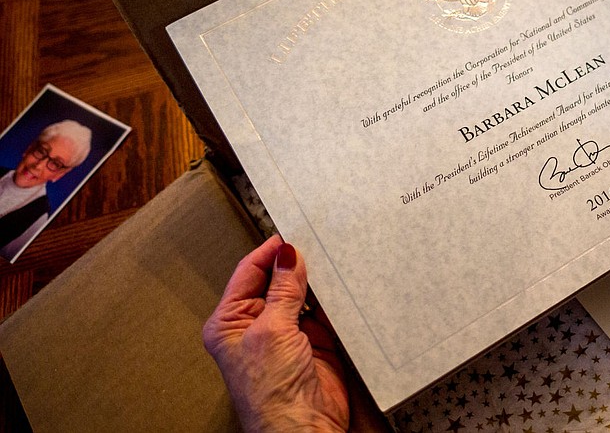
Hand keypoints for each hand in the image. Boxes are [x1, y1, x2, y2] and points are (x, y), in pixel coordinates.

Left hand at [204, 236, 348, 432]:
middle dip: (294, 263)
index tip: (291, 233)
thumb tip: (287, 253)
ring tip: (331, 256)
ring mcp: (288, 333)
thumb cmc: (271, 392)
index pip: (248, 273)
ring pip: (303, 293)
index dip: (269, 252)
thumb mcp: (272, 330)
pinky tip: (343, 281)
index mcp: (230, 322)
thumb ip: (283, 289)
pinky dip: (334, 297)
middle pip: (276, 281)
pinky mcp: (316, 341)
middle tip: (316, 239)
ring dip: (316, 280)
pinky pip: (326, 310)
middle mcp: (257, 325)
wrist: (304, 428)